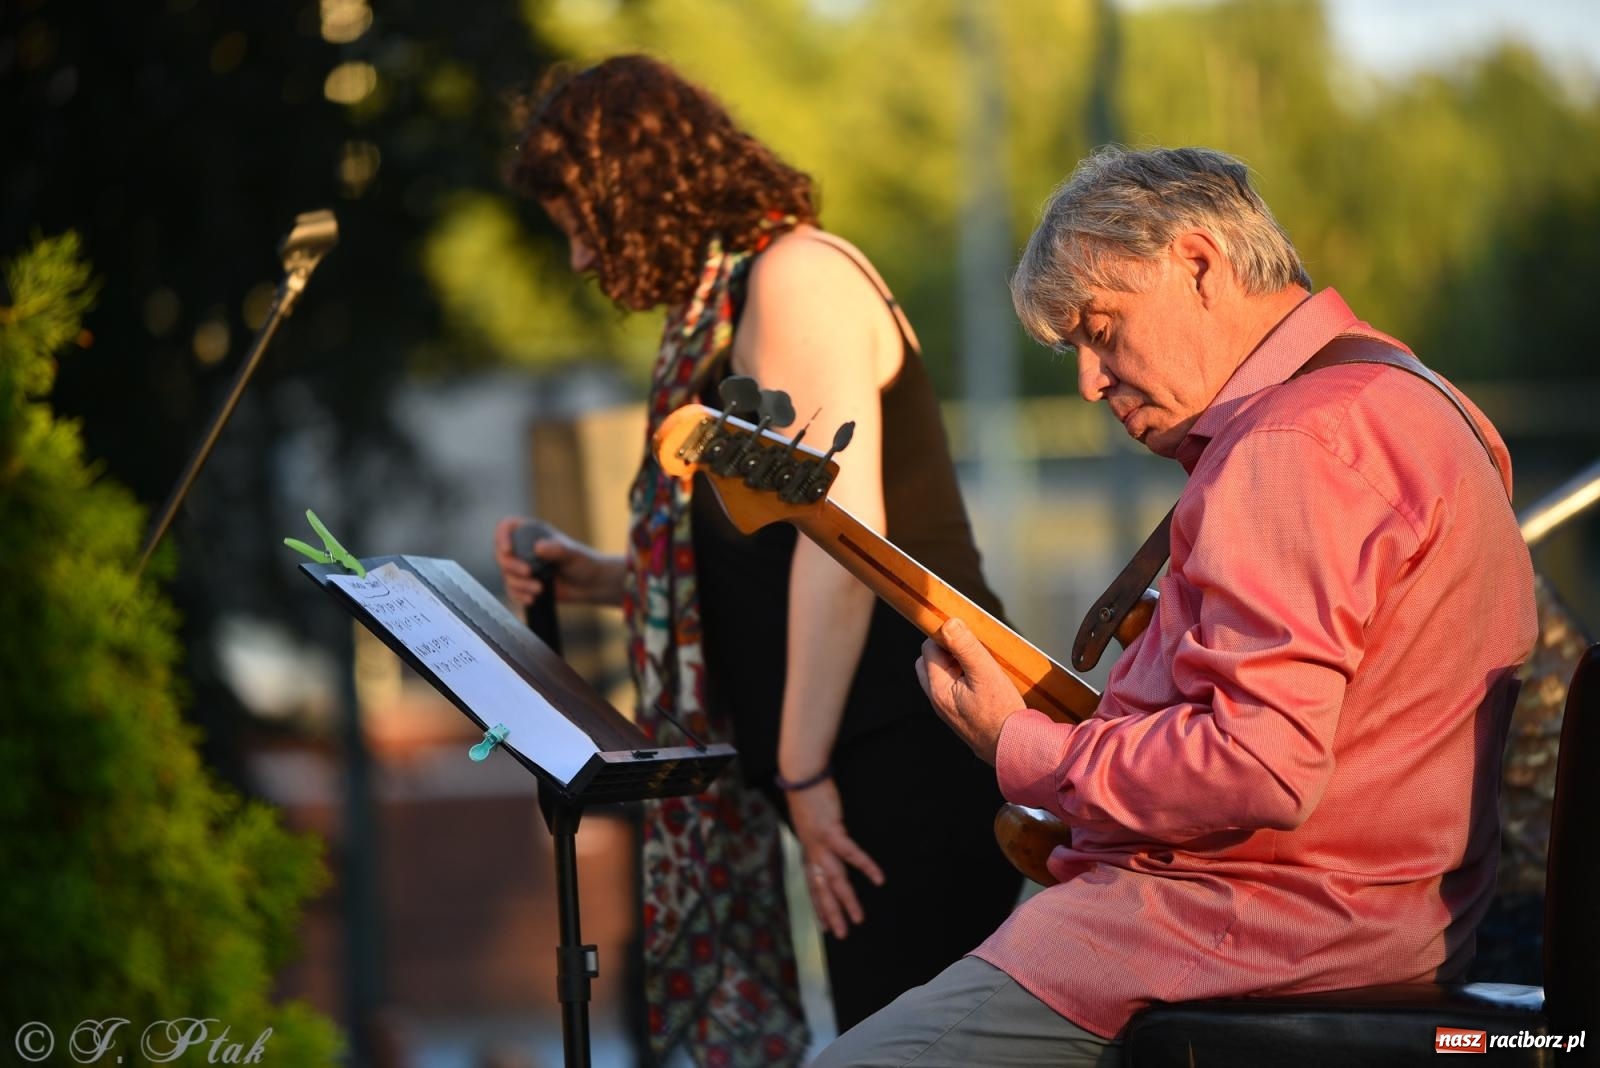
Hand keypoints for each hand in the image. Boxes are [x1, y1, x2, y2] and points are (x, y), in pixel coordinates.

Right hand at [492, 516, 625, 606]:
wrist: (589, 585)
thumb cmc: (583, 563)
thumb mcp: (572, 554)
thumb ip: (557, 550)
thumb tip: (538, 547)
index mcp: (532, 533)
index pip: (506, 527)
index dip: (502, 536)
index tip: (508, 550)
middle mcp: (523, 549)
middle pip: (501, 554)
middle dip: (511, 566)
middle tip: (529, 573)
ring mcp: (522, 567)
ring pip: (506, 575)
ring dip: (519, 584)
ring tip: (540, 589)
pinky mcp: (524, 584)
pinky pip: (512, 591)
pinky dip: (519, 596)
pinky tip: (532, 600)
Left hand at [785, 777, 884, 938]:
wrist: (801, 776)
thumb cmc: (809, 798)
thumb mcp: (810, 824)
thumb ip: (818, 840)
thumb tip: (826, 849)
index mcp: (808, 851)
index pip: (812, 886)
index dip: (819, 908)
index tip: (826, 928)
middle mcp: (812, 852)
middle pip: (822, 889)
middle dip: (831, 914)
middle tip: (842, 935)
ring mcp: (821, 843)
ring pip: (834, 879)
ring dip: (846, 900)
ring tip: (858, 918)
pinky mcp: (832, 830)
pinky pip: (850, 853)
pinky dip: (865, 866)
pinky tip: (878, 879)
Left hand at [916, 617, 1023, 764]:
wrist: (1014, 748)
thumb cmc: (1001, 714)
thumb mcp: (985, 673)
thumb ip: (965, 647)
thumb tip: (948, 624)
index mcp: (938, 688)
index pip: (929, 648)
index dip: (946, 637)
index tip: (966, 636)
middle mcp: (937, 700)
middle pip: (930, 662)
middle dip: (947, 650)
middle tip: (972, 651)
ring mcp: (947, 709)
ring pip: (942, 675)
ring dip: (957, 664)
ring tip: (981, 666)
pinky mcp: (960, 714)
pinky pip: (953, 688)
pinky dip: (963, 678)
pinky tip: (984, 681)